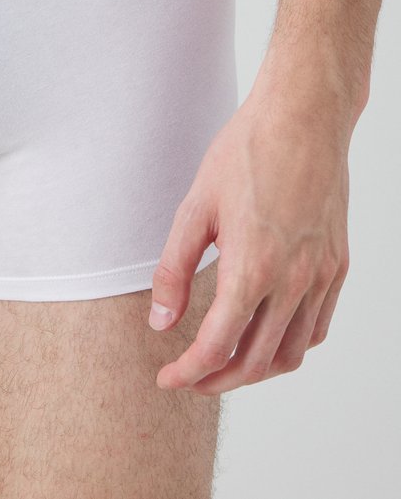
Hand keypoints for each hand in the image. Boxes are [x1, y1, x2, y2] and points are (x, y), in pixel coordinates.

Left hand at [148, 71, 352, 394]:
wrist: (303, 118)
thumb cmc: (246, 153)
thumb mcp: (195, 208)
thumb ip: (174, 271)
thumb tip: (161, 322)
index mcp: (252, 267)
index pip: (217, 346)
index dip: (188, 372)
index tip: (168, 378)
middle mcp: (293, 281)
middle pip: (255, 362)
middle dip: (217, 380)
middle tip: (191, 377)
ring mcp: (322, 275)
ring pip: (291, 354)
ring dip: (255, 370)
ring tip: (226, 362)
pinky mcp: (337, 265)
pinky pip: (317, 327)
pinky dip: (290, 346)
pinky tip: (268, 334)